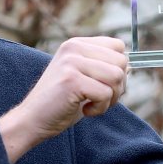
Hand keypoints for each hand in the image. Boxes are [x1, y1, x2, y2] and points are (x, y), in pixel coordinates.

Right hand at [0, 37, 127, 162]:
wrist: (32, 120)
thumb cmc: (59, 103)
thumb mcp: (84, 81)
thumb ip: (104, 71)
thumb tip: (130, 67)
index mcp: (76, 44)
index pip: (118, 46)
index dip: (118, 68)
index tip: (103, 84)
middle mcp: (74, 48)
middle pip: (122, 61)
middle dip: (117, 86)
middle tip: (98, 98)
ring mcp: (72, 62)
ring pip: (117, 77)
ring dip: (110, 98)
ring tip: (91, 104)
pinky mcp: (72, 80)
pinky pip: (105, 93)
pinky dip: (100, 109)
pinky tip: (84, 110)